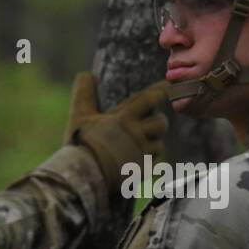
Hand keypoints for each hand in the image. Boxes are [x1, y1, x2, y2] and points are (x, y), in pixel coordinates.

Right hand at [64, 74, 169, 192]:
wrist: (83, 175)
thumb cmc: (81, 144)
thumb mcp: (80, 116)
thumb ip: (84, 93)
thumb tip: (86, 73)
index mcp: (124, 118)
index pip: (148, 99)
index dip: (160, 90)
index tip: (168, 85)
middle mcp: (137, 134)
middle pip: (161, 123)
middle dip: (159, 122)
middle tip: (151, 123)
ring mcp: (142, 153)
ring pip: (159, 144)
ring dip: (153, 143)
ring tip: (140, 146)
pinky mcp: (142, 170)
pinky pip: (155, 163)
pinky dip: (149, 161)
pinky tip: (138, 162)